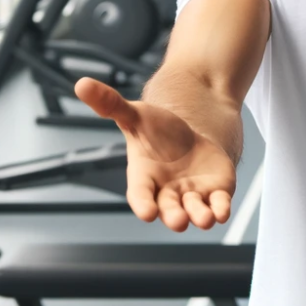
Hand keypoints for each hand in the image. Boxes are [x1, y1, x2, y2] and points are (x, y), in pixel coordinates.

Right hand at [74, 76, 235, 232]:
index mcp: (144, 178)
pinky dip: (221, 210)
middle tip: (179, 221)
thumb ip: (111, 105)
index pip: (140, 195)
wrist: (189, 133)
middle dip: (174, 216)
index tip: (146, 213)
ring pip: (195, 212)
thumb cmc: (157, 131)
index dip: (143, 204)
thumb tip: (82, 84)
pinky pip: (218, 206)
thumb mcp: (135, 115)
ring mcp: (191, 195)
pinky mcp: (214, 192)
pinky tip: (223, 212)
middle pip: (169, 210)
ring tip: (204, 218)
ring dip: (200, 216)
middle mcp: (167, 192)